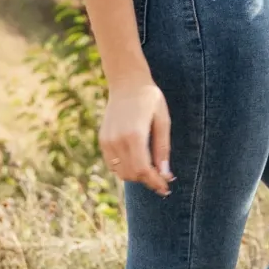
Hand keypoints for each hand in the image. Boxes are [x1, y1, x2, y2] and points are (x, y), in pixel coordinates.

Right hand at [100, 76, 173, 192]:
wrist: (126, 82)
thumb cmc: (149, 99)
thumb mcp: (163, 120)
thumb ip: (163, 148)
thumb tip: (165, 174)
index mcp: (134, 134)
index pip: (143, 170)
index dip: (155, 182)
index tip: (166, 187)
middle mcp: (117, 140)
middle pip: (132, 174)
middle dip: (148, 181)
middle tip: (162, 180)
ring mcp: (107, 140)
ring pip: (121, 172)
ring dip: (136, 176)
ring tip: (151, 171)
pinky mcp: (103, 140)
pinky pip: (112, 164)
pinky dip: (125, 168)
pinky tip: (137, 162)